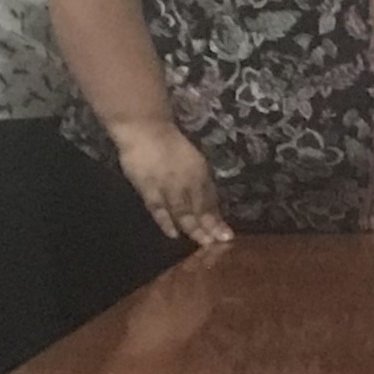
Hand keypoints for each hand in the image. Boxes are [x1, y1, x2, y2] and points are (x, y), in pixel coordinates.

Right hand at [112, 119, 231, 249]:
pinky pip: (159, 208)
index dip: (218, 219)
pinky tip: (174, 234)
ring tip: (204, 244)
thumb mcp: (193, 161)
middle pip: (201, 209)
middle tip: (220, 244)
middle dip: (211, 228)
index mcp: (201, 173)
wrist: (145, 129)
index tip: (227, 236)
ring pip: (184, 212)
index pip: (211, 201)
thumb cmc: (169, 144)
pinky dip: (166, 222)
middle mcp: (188, 181)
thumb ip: (199, 183)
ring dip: (194, 229)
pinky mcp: (149, 188)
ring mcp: (169, 186)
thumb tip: (207, 205)